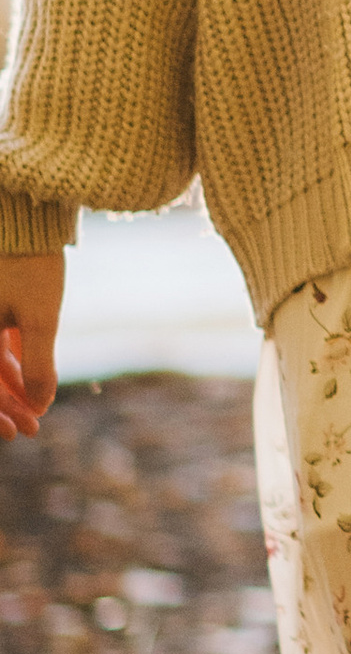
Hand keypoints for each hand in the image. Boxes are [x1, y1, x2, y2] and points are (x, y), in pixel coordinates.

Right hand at [0, 254, 63, 434]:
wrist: (27, 219)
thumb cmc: (31, 265)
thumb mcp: (40, 317)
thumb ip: (39, 363)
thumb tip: (41, 404)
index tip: (19, 433)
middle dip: (7, 405)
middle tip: (34, 428)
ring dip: (12, 388)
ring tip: (39, 408)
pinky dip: (11, 364)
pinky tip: (34, 380)